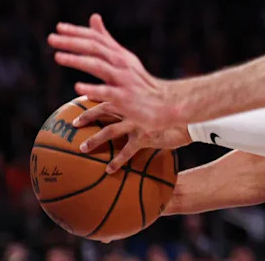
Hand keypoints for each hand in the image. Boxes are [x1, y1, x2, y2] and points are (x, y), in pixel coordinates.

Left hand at [48, 13, 181, 129]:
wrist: (164, 103)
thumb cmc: (139, 82)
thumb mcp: (123, 57)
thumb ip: (106, 40)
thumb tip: (94, 16)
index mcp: (120, 54)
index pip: (97, 38)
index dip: (78, 32)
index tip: (58, 27)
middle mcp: (122, 64)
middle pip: (95, 48)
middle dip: (72, 42)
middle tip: (51, 39)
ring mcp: (124, 80)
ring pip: (99, 66)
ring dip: (78, 61)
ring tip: (58, 57)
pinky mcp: (124, 98)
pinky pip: (106, 92)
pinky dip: (92, 89)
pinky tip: (78, 88)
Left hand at [74, 102, 191, 173]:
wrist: (191, 116)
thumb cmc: (177, 109)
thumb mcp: (161, 102)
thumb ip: (148, 103)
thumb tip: (142, 105)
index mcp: (135, 98)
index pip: (111, 93)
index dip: (95, 95)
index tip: (82, 98)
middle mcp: (133, 109)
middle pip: (104, 109)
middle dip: (87, 116)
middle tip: (73, 123)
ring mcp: (137, 123)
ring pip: (110, 131)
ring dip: (95, 140)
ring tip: (82, 149)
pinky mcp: (145, 137)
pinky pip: (127, 151)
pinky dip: (117, 161)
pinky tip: (108, 170)